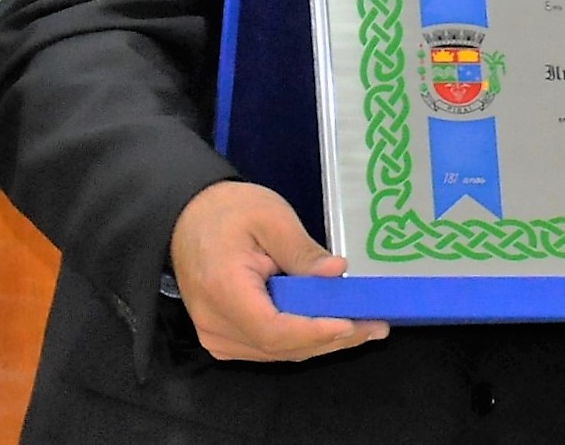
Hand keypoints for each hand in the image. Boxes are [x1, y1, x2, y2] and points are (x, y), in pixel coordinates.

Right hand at [169, 179, 389, 361]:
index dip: (315, 332)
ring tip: (364, 328)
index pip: (274, 329)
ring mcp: (216, 335)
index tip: (353, 323)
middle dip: (331, 339)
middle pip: (280, 347)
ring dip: (321, 343)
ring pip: (276, 352)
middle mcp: (216, 324)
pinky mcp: (223, 336)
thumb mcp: (270, 217)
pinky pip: (267, 347)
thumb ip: (302, 250)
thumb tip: (337, 272)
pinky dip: (301, 340)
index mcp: (225, 291)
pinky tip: (332, 329)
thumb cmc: (229, 211)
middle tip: (375, 327)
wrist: (189, 217)